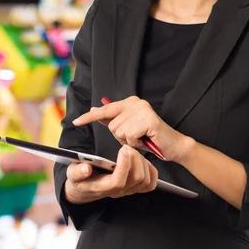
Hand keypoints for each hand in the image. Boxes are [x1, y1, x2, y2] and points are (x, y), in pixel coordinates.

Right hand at [64, 145, 157, 203]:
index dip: (123, 165)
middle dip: (135, 159)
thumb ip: (76, 172)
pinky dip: (151, 170)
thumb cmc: (80, 179)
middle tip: (127, 146)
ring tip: (132, 151)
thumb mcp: (72, 174)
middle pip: (136, 179)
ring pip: (145, 180)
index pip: (118, 181)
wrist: (86, 188)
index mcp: (102, 187)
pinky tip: (142, 160)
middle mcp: (118, 192)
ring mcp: (128, 191)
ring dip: (142, 162)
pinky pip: (150, 183)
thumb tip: (86, 169)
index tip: (123, 149)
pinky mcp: (135, 188)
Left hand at [73, 96, 193, 162]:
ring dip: (128, 141)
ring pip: (119, 132)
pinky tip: (145, 139)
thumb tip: (94, 110)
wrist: (172, 145)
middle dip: (120, 136)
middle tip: (135, 137)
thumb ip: (111, 119)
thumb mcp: (127, 128)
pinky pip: (129, 136)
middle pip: (111, 125)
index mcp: (130, 102)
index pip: (105, 109)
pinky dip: (135, 142)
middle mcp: (135, 102)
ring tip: (141, 138)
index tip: (75, 122)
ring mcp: (142, 109)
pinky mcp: (148, 119)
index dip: (89, 117)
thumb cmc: (149, 138)